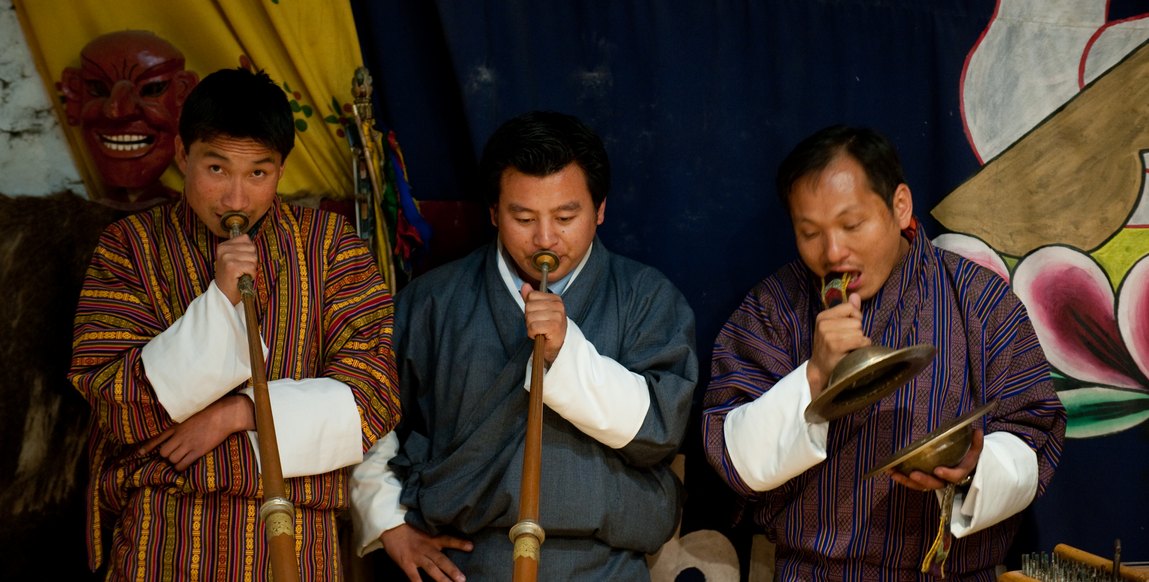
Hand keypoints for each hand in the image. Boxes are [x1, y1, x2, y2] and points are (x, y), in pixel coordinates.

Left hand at [140, 395, 254, 470]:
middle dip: (166, 456)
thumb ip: (182, 426)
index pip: (158, 438)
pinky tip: (184, 466)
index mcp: (177, 427)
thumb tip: (176, 434)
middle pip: (164, 452)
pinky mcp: (198, 451)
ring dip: (174, 462)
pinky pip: (183, 464)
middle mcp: (180, 436)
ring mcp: (188, 444)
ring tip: (180, 460)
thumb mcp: (191, 417)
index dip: (148, 447)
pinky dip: (180, 467)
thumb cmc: (209, 414)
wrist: (223, 415)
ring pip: (172, 459)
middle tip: (173, 456)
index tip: (139, 453)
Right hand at [215, 235, 257, 304]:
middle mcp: (223, 249)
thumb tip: (252, 242)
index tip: (240, 261)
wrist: (223, 294)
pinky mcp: (232, 267)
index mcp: (223, 246)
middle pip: (251, 248)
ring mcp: (227, 257)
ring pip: (253, 258)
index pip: (245, 239)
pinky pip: (252, 267)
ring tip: (241, 274)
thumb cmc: (232, 277)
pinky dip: (251, 275)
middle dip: (251, 260)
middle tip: (241, 270)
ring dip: (251, 268)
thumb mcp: (233, 258)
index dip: (248, 252)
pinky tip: (242, 278)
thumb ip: (241, 248)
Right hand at [381, 523, 472, 581]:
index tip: (471, 547)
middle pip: (441, 560)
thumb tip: (448, 540)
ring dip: (441, 578)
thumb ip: (435, 535)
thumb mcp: (424, 527)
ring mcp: (416, 556)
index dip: (459, 543)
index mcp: (432, 538)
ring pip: (431, 569)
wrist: (390, 526)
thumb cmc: (408, 527)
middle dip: (452, 570)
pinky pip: (413, 575)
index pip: (448, 539)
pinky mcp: (405, 562)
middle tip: (463, 579)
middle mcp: (426, 547)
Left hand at [520, 283, 566, 365]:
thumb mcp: (540, 310)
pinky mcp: (554, 327)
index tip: (538, 316)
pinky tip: (540, 335)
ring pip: (530, 317)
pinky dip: (532, 333)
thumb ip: (531, 298)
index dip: (530, 308)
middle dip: (529, 318)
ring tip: (540, 330)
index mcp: (556, 299)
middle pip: (529, 306)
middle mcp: (558, 306)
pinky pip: (533, 327)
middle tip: (539, 325)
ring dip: (531, 327)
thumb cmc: (548, 328)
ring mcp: (557, 316)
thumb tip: (524, 285)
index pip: (531, 296)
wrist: (559, 345)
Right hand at [807, 293, 870, 397]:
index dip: (855, 318)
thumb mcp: (836, 327)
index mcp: (823, 316)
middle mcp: (823, 323)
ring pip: (859, 330)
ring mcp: (827, 335)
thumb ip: (847, 311)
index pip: (850, 307)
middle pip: (856, 320)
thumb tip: (856, 295)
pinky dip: (862, 346)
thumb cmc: (831, 348)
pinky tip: (853, 352)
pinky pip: (859, 340)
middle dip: (857, 332)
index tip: (848, 330)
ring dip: (859, 341)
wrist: (821, 370)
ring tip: (849, 348)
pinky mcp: (834, 346)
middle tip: (847, 342)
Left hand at [889, 428, 983, 491]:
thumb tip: (977, 430)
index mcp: (960, 473)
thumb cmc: (967, 458)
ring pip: (921, 486)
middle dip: (923, 480)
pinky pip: (914, 483)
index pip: (956, 476)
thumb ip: (976, 443)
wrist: (965, 471)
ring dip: (906, 480)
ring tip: (893, 473)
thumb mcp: (975, 451)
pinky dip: (902, 479)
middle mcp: (946, 480)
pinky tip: (891, 472)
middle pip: (935, 484)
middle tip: (912, 474)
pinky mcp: (925, 481)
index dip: (947, 474)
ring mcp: (935, 482)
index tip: (937, 470)